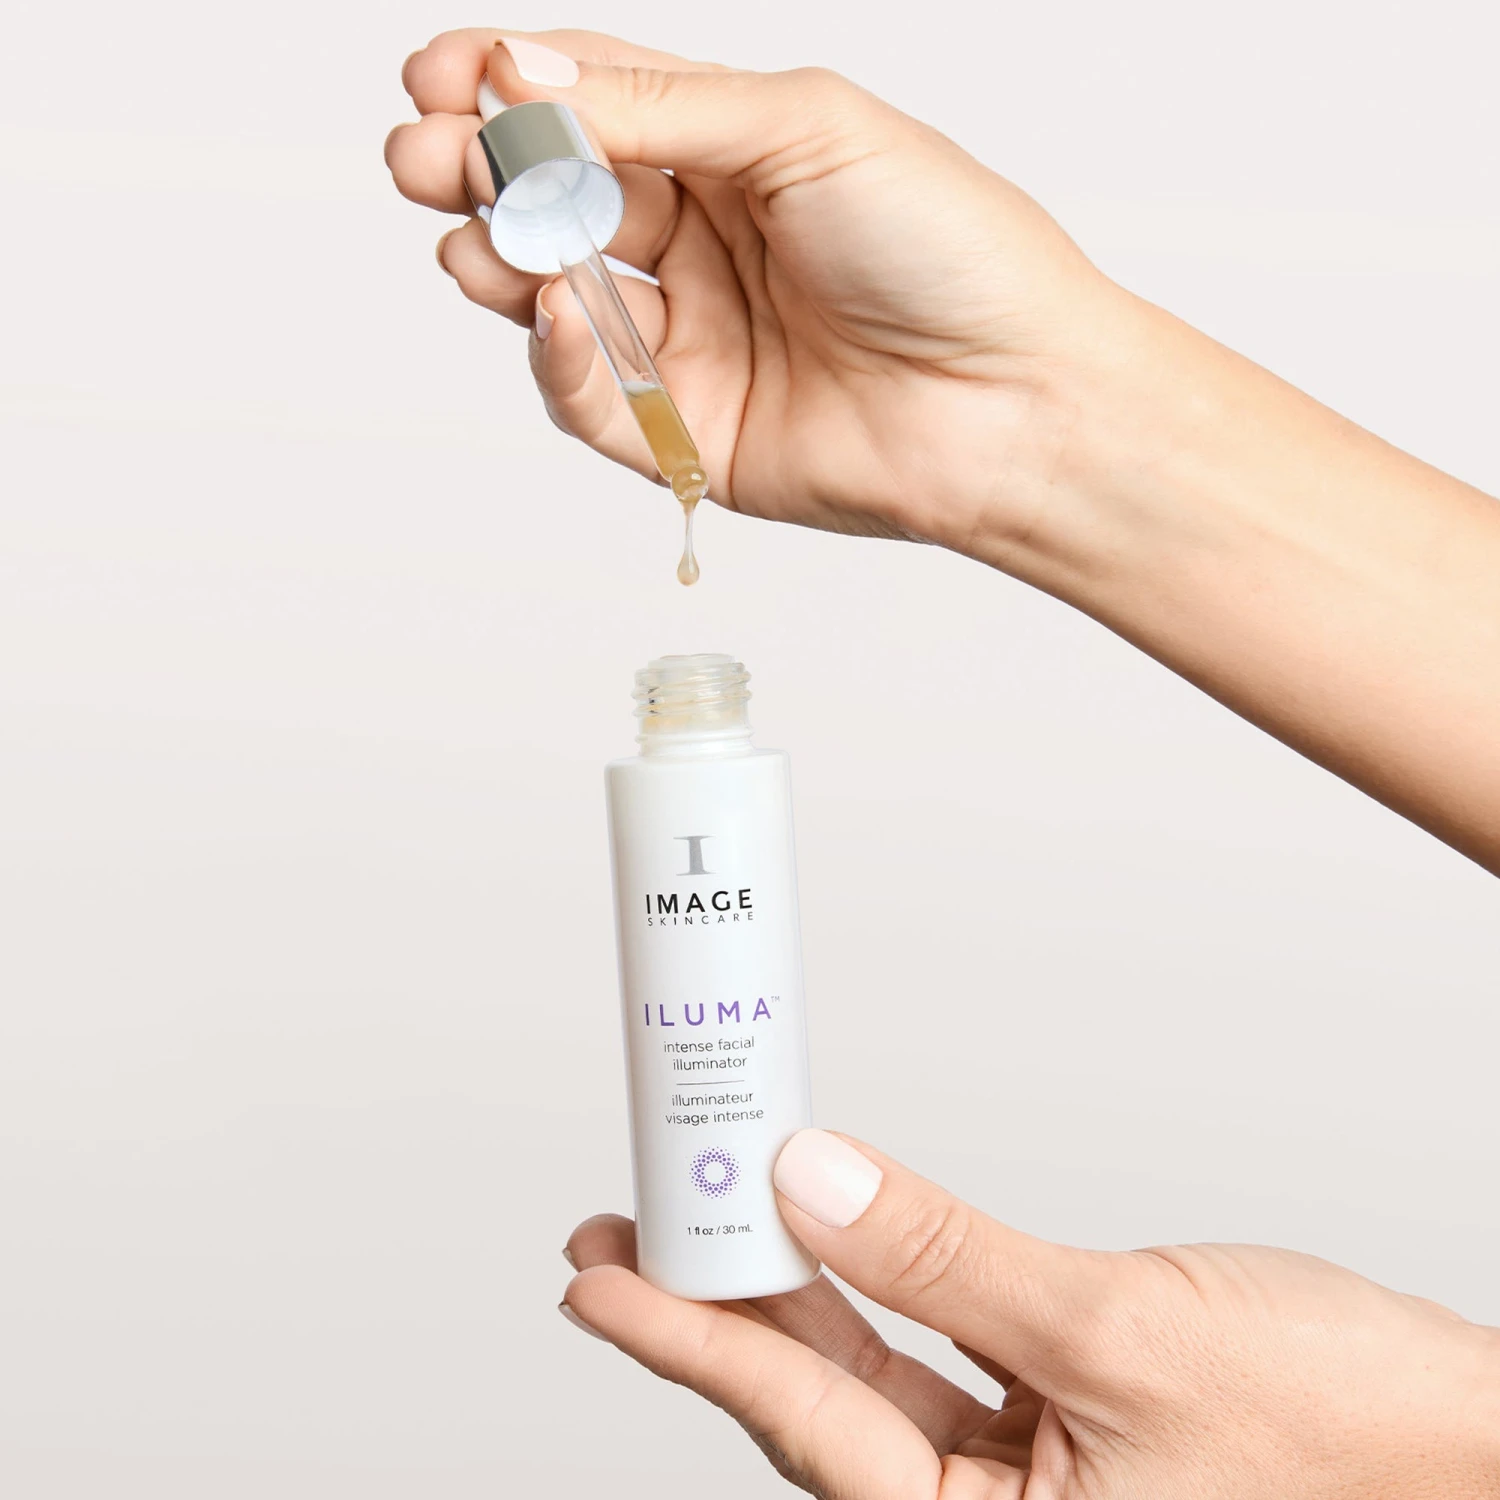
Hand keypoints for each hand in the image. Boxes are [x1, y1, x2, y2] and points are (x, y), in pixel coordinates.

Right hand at [386, 30, 1499, 869]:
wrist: (1015, 401)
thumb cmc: (951, 250)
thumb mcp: (805, 129)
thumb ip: (662, 106)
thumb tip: (525, 72)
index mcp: (740, 152)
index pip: (599, 106)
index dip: (512, 88)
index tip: (438, 72)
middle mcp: (709, 244)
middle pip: (562, 199)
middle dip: (483, 173)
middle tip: (420, 155)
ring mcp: (697, 340)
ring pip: (561, 297)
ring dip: (504, 258)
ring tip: (477, 229)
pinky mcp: (691, 433)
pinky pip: (593, 396)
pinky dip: (559, 354)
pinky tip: (553, 307)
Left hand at [560, 1130, 1499, 1497]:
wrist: (1476, 1440)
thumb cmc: (1347, 1436)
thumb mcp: (1118, 1331)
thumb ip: (946, 1259)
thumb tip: (812, 1179)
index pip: (807, 1431)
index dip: (692, 1345)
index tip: (601, 1281)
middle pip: (820, 1404)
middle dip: (720, 1311)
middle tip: (628, 1229)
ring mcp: (1024, 1471)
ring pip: (869, 1370)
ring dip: (788, 1288)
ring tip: (704, 1213)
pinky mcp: (1055, 1413)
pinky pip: (934, 1343)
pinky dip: (878, 1281)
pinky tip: (825, 1229)